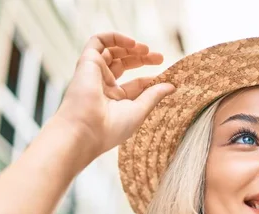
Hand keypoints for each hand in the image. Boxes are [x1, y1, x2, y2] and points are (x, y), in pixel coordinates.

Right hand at [53, 32, 175, 160]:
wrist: (86, 130)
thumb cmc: (111, 128)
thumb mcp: (139, 111)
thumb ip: (154, 95)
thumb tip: (172, 86)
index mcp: (114, 101)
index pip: (135, 84)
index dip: (151, 79)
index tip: (168, 79)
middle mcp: (103, 86)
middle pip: (124, 64)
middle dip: (142, 58)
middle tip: (160, 57)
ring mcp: (94, 73)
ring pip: (112, 51)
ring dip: (130, 47)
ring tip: (146, 49)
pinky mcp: (86, 62)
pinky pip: (98, 41)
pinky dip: (115, 37)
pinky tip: (132, 43)